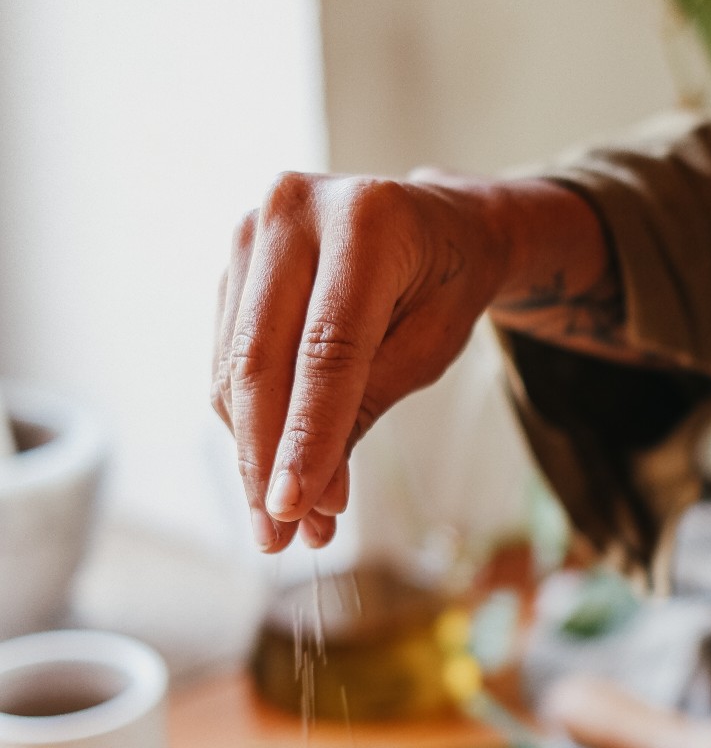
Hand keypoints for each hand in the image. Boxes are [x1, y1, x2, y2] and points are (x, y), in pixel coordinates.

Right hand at [211, 171, 515, 551]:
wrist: (438, 226)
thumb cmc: (444, 284)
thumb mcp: (429, 347)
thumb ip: (366, 408)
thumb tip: (312, 497)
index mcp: (364, 220)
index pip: (325, 350)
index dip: (305, 435)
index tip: (293, 508)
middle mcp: (293, 211)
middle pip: (261, 360)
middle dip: (268, 459)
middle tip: (281, 536)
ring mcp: (251, 231)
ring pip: (235, 368)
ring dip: (256, 452)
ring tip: (293, 518)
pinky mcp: (232, 262)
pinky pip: (228, 359)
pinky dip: (250, 422)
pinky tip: (279, 469)